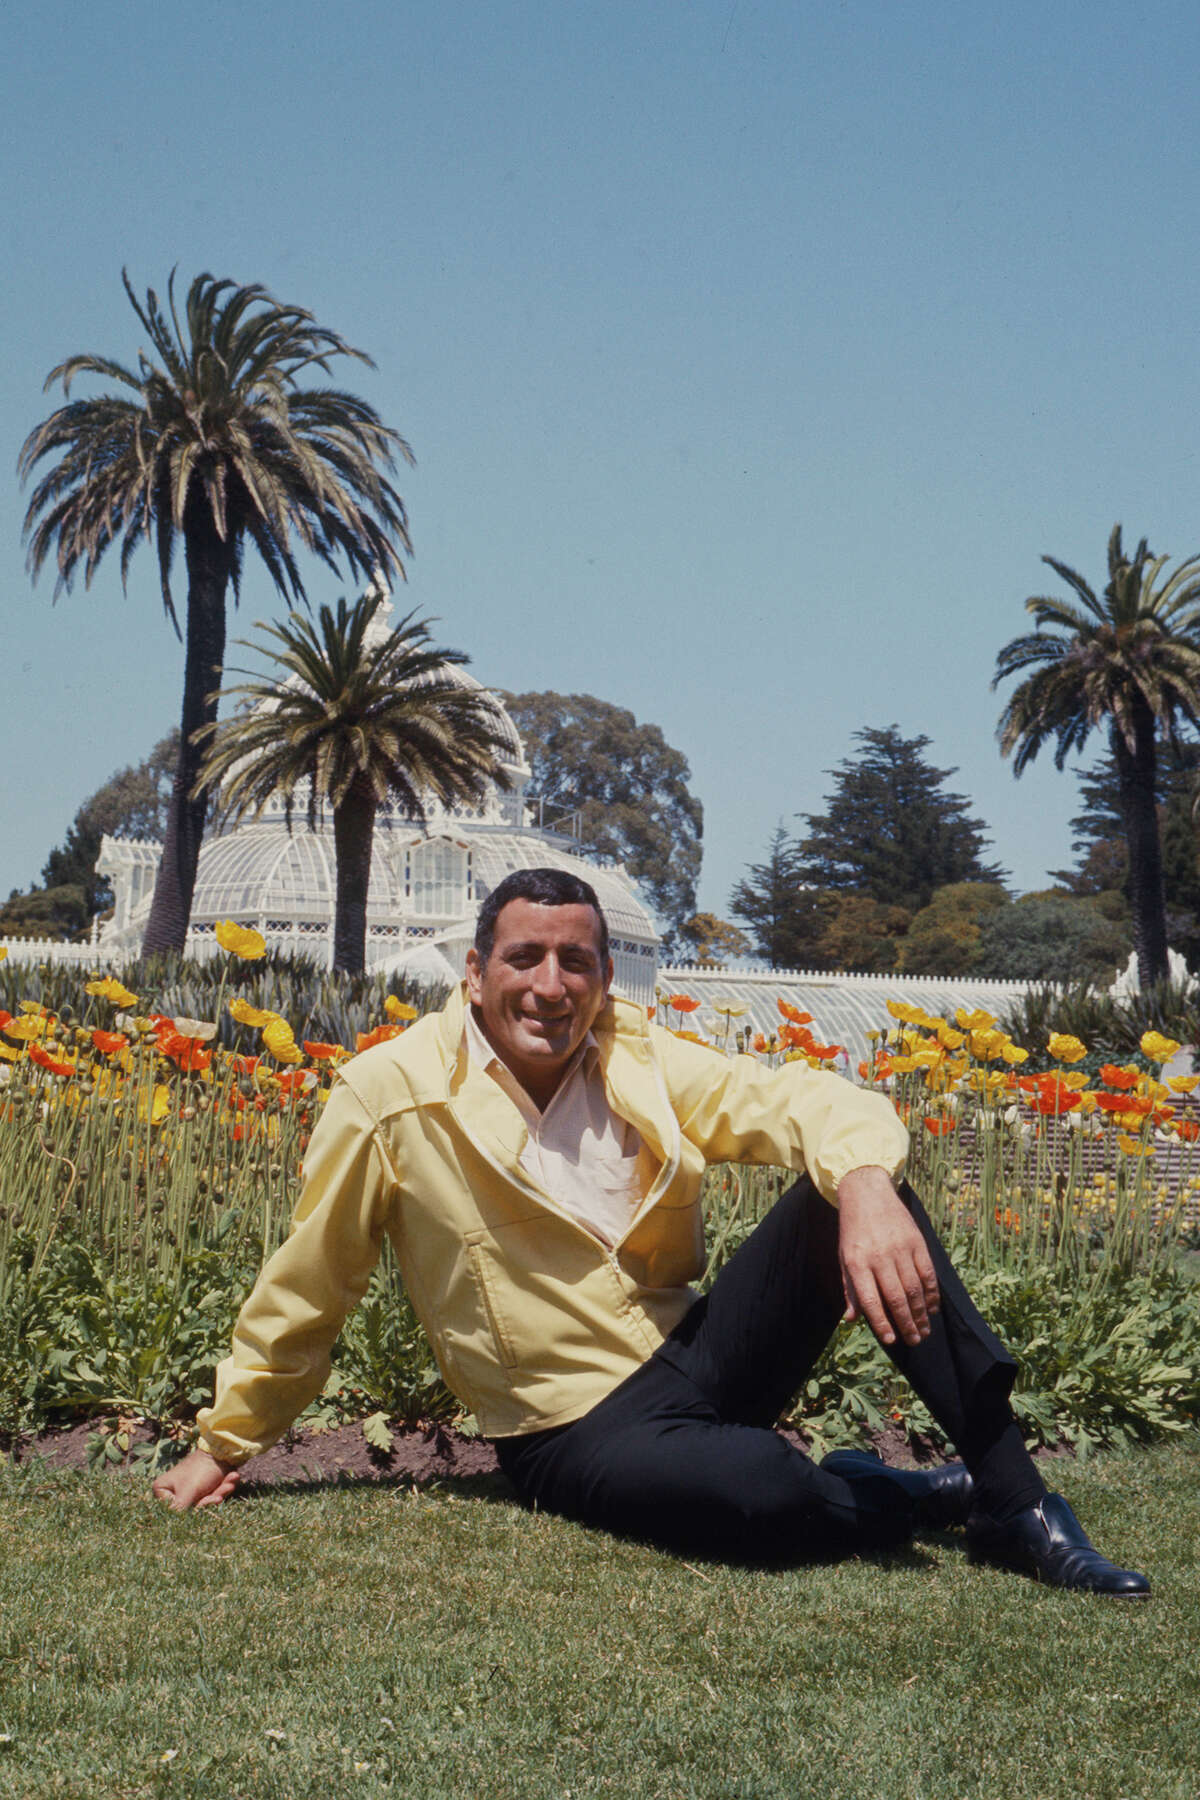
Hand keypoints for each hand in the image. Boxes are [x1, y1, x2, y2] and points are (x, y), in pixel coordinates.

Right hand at [152, 1448, 240, 1511]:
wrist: (223, 1449)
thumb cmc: (201, 1469)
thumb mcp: (188, 1491)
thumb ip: (178, 1510)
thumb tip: (167, 1527)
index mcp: (161, 1489)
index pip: (177, 1511)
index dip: (197, 1507)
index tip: (213, 1499)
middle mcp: (172, 1490)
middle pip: (193, 1507)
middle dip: (212, 1498)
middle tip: (225, 1490)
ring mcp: (188, 1488)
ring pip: (205, 1501)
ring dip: (221, 1491)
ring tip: (231, 1480)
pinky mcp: (202, 1486)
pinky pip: (211, 1495)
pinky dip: (223, 1487)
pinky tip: (232, 1478)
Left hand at [836, 1166, 939, 1348]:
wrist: (867, 1193)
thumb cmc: (853, 1231)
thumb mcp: (843, 1257)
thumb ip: (849, 1289)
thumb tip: (851, 1319)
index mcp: (857, 1262)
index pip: (871, 1300)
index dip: (882, 1323)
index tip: (891, 1340)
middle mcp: (879, 1256)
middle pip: (897, 1298)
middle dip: (907, 1324)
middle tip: (914, 1340)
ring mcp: (900, 1248)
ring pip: (915, 1289)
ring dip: (921, 1314)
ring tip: (924, 1330)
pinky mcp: (916, 1241)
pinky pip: (927, 1273)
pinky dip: (932, 1293)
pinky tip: (932, 1307)